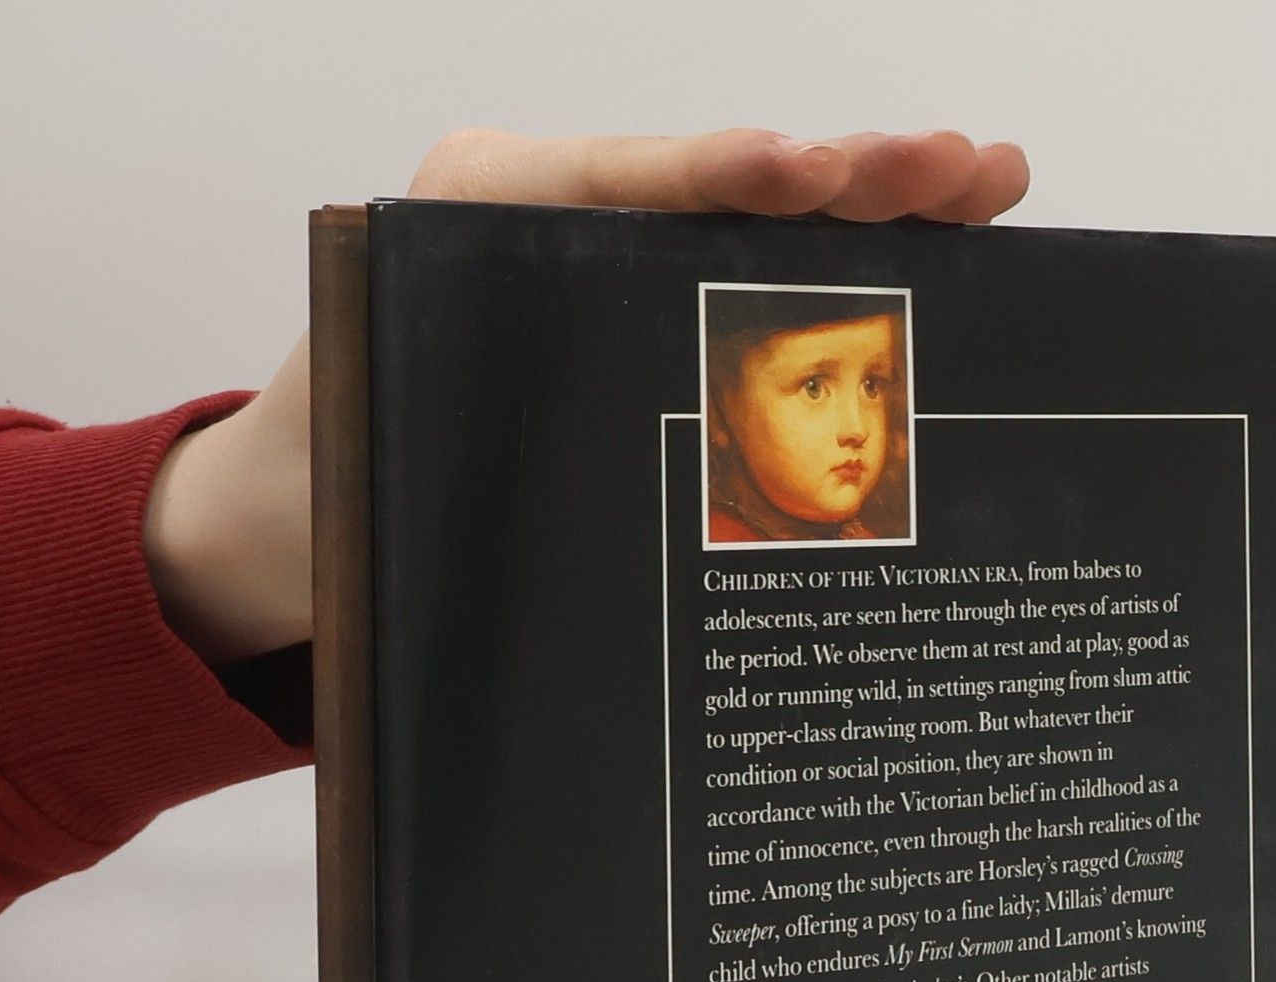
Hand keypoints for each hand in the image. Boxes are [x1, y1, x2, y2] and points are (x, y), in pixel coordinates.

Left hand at [144, 128, 1030, 667]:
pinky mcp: (647, 321)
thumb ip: (447, 447)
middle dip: (845, 176)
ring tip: (988, 186)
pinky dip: (849, 277)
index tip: (807, 174)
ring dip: (878, 214)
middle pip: (716, 188)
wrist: (288, 519)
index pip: (615, 183)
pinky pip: (757, 289)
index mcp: (471, 220)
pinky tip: (940, 267)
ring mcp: (609, 270)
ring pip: (756, 232)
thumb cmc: (322, 491)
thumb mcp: (363, 463)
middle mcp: (553, 224)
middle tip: (960, 168)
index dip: (719, 176)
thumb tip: (572, 502)